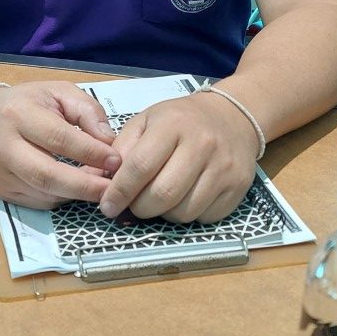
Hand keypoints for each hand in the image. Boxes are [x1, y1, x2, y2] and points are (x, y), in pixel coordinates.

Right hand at [0, 81, 120, 208]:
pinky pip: (38, 202)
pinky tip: (77, 189)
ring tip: (101, 188)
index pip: (59, 138)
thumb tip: (109, 140)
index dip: (91, 152)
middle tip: (113, 188)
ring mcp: (0, 173)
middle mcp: (4, 146)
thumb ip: (86, 110)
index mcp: (18, 114)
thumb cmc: (26, 103)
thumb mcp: (58, 92)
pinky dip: (62, 198)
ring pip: (44, 193)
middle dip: (85, 186)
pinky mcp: (1, 191)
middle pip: (47, 175)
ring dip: (77, 194)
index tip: (116, 160)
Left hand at [97, 93, 257, 223]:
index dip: (119, 191)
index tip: (107, 206)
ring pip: (183, 212)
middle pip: (162, 194)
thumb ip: (122, 148)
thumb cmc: (181, 121)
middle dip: (139, 208)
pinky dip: (188, 215)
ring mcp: (224, 168)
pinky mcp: (238, 188)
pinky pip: (204, 217)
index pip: (140, 166)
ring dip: (164, 213)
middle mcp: (203, 144)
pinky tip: (185, 198)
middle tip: (133, 205)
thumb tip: (99, 179)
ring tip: (161, 198)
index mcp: (174, 124)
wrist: (233, 118)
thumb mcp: (147, 121)